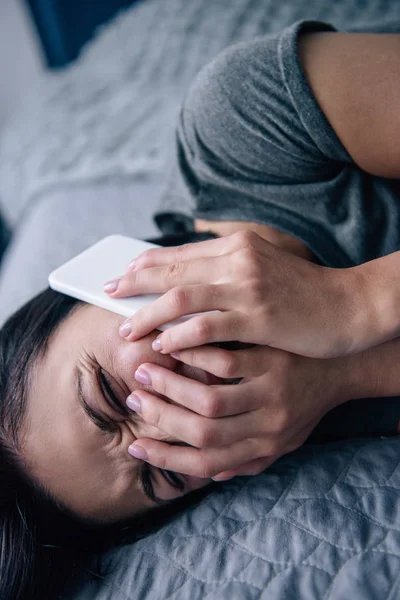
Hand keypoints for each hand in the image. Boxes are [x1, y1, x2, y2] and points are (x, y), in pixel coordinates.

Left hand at [106, 230, 370, 358]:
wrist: (351, 306)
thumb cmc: (306, 294)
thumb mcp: (265, 270)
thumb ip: (229, 272)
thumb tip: (188, 283)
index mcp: (238, 246)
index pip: (180, 252)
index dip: (146, 263)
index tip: (122, 275)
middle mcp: (239, 259)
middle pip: (172, 268)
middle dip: (134, 282)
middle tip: (107, 293)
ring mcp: (248, 286)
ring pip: (181, 295)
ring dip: (148, 313)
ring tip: (126, 329)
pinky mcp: (259, 315)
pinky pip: (206, 324)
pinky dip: (178, 334)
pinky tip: (161, 345)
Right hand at [126, 344, 348, 478]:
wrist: (341, 368)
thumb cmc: (305, 406)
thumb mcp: (283, 442)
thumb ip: (249, 460)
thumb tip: (211, 473)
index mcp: (264, 447)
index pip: (206, 463)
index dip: (167, 459)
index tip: (137, 447)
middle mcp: (266, 426)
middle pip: (202, 432)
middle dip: (161, 417)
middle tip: (135, 397)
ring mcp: (270, 392)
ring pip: (210, 399)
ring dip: (171, 386)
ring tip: (146, 370)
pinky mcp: (272, 360)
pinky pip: (226, 361)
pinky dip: (195, 356)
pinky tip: (176, 345)